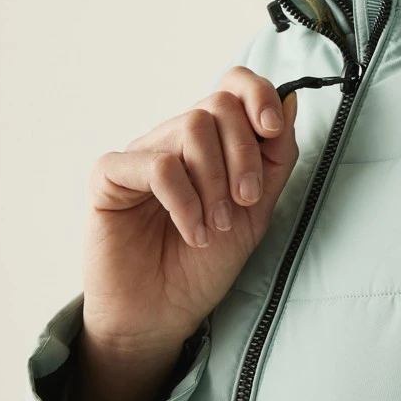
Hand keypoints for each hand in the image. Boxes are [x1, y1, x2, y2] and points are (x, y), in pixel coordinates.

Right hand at [81, 65, 299, 350]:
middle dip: (244, 154)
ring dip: (215, 181)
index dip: (258, 94)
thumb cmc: (206, 262)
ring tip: (217, 224)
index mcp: (212, 141)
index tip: (273, 130)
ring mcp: (141, 154)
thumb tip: (291, 99)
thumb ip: (276, 156)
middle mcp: (175, 139)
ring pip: (191, 128)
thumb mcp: (257, 208)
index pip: (232, 84)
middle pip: (217, 106)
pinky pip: (156, 164)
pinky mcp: (110, 177)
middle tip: (245, 201)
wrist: (162, 315)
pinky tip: (192, 232)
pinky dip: (184, 199)